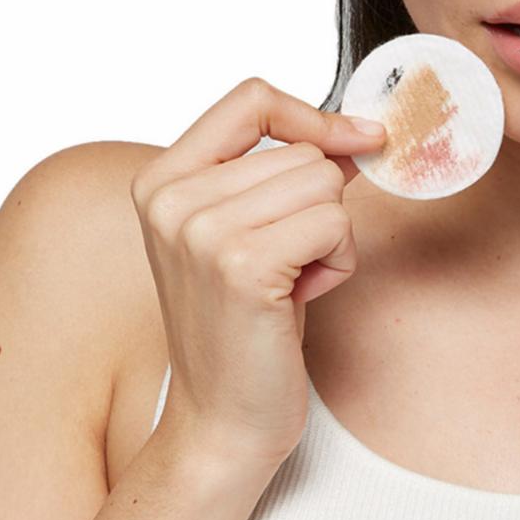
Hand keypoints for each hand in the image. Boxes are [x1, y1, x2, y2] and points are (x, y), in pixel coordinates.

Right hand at [130, 77, 387, 468]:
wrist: (222, 421)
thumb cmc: (245, 323)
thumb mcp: (251, 228)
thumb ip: (285, 171)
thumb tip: (356, 131)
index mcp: (163, 179)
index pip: (251, 99)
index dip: (311, 115)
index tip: (355, 138)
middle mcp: (172, 199)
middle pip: (304, 151)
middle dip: (321, 205)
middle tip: (288, 263)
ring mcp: (202, 231)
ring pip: (326, 183)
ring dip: (332, 235)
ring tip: (292, 281)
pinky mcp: (241, 265)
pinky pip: (335, 222)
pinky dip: (339, 260)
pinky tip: (303, 297)